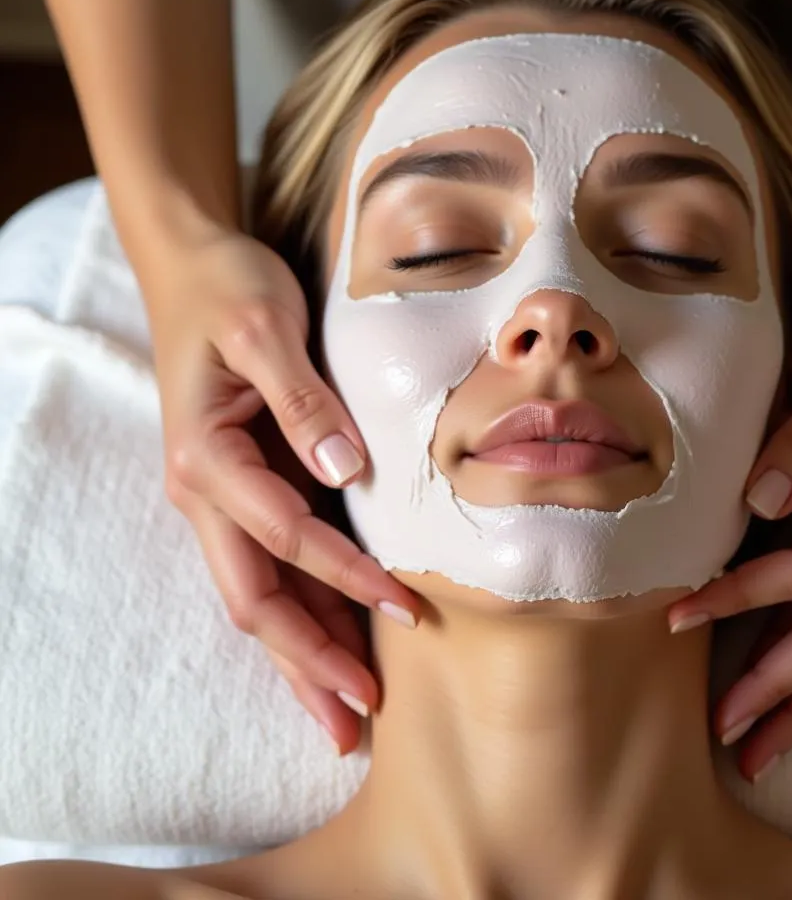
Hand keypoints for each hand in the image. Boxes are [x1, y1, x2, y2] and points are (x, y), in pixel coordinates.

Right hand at [147, 226, 420, 753]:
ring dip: (302, 654)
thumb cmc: (229, 290)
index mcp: (206, 457)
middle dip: (307, 660)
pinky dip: (305, 608)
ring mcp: (221, 496)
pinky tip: (338, 638)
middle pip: (254, 599)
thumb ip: (303, 400)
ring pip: (259, 596)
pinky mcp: (245, 488)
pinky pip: (272, 565)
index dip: (343, 578)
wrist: (193, 267)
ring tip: (345, 713)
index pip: (282, 537)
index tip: (403, 608)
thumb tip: (342, 471)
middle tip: (357, 719)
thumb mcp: (266, 329)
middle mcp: (205, 491)